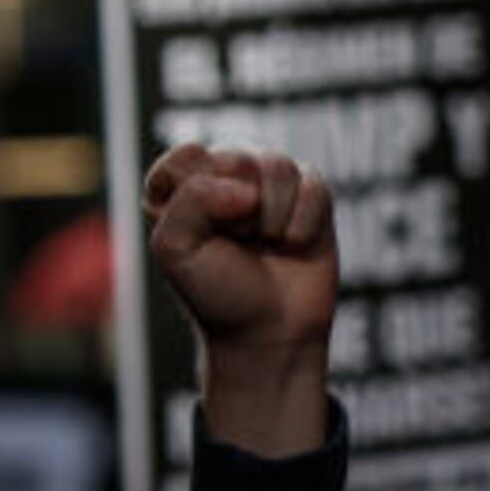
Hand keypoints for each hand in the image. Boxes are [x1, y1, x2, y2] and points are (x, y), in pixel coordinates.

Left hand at [147, 144, 337, 458]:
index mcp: (181, 189)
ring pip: (278, 165)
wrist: (270, 333)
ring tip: (266, 244)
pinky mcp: (311, 198)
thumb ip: (192, 198)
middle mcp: (226, 180)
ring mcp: (271, 187)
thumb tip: (248, 188)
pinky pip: (314, 184)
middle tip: (237, 242)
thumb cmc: (217, 293)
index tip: (199, 233)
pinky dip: (304, 221)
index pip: (185, 158)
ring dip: (272, 216)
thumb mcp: (175, 248)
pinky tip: (292, 245)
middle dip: (237, 207)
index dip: (196, 195)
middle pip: (235, 158)